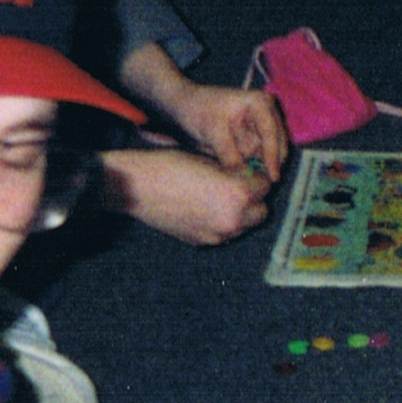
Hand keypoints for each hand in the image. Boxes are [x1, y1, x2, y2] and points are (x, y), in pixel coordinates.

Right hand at [102, 148, 271, 244]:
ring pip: (245, 226)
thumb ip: (235, 171)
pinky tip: (205, 209)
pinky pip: (224, 233)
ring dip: (240, 214)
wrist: (136, 188)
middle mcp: (234, 219)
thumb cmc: (170, 166)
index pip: (266, 185)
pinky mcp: (203, 242)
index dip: (256, 176)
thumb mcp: (210, 160)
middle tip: (238, 187)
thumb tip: (249, 174)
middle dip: (253, 199)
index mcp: (239, 194)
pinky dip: (221, 223)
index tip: (247, 171)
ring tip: (220, 199)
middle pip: (261, 211)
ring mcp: (218, 234)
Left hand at [162, 80, 288, 182]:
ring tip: (256, 183)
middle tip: (264, 186)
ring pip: (271, 152)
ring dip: (264, 166)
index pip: (271, 134)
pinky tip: (249, 176)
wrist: (185, 104)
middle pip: (278, 143)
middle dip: (272, 163)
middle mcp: (267, 112)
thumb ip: (229, 155)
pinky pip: (260, 156)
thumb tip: (244, 178)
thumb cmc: (198, 110)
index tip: (273, 177)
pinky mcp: (255, 136)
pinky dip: (255, 166)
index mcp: (260, 103)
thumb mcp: (212, 132)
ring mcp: (262, 125)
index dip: (273, 157)